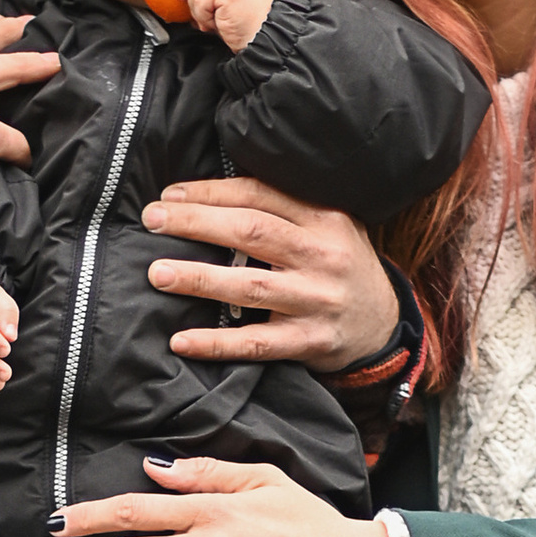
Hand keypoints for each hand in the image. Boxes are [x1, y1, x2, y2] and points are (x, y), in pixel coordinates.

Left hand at [140, 177, 402, 369]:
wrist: (384, 324)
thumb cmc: (339, 265)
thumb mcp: (327, 226)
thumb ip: (284, 208)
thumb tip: (208, 194)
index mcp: (324, 217)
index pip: (259, 195)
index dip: (211, 193)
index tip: (169, 197)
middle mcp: (323, 255)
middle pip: (251, 232)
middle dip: (196, 223)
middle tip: (152, 222)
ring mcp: (317, 300)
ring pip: (250, 286)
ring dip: (199, 279)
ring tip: (157, 274)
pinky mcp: (311, 341)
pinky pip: (256, 343)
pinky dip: (216, 343)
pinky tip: (181, 340)